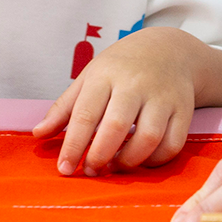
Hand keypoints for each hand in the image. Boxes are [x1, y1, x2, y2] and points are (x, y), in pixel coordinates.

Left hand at [33, 27, 218, 175]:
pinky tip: (141, 160)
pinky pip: (173, 143)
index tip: (64, 168)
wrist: (170, 49)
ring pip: (149, 138)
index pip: (86, 113)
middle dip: (100, 155)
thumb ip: (64, 107)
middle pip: (116, 126)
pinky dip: (156, 160)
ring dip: (129, 161)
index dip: (73, 145)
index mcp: (106, 75)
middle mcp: (135, 84)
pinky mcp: (184, 109)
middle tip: (90, 171)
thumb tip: (38, 134)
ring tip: (115, 166)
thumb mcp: (90, 77)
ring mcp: (163, 96)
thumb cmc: (122, 67)